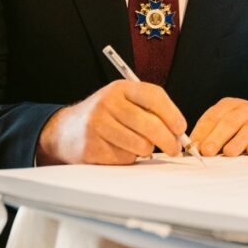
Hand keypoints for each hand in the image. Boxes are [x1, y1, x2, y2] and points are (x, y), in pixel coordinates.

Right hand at [37, 81, 185, 164]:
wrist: (66, 129)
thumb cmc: (105, 115)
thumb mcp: (124, 101)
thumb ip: (150, 109)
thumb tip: (177, 132)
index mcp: (120, 88)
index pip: (154, 96)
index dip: (173, 114)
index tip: (181, 128)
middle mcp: (107, 103)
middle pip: (151, 125)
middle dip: (168, 140)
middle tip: (174, 149)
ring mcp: (98, 125)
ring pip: (141, 145)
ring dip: (146, 150)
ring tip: (137, 145)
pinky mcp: (92, 147)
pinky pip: (125, 158)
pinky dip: (128, 158)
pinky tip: (118, 149)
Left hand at [190, 98, 247, 156]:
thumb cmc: (238, 132)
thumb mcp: (221, 129)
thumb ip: (207, 137)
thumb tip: (191, 150)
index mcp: (228, 106)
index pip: (213, 117)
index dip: (203, 132)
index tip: (194, 146)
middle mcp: (245, 110)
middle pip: (230, 122)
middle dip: (217, 137)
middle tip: (207, 151)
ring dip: (238, 141)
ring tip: (229, 152)